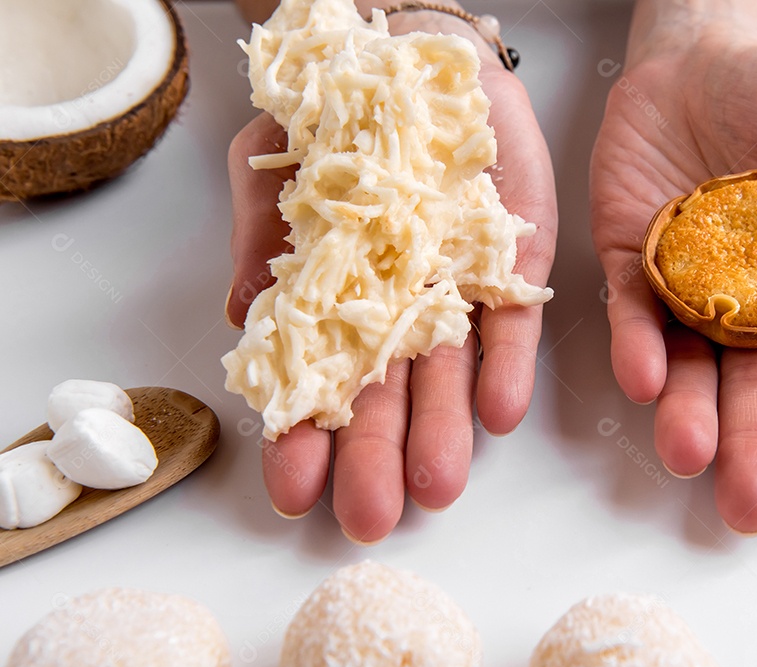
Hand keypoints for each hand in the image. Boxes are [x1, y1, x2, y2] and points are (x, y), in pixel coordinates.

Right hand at [226, 41, 555, 542]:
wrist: (416, 59)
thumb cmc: (337, 120)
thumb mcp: (272, 166)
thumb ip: (259, 236)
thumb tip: (242, 314)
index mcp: (335, 302)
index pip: (315, 384)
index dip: (303, 439)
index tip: (292, 492)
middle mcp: (398, 312)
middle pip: (387, 398)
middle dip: (376, 459)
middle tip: (368, 517)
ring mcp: (459, 293)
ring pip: (451, 375)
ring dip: (444, 431)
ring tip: (436, 487)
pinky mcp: (513, 264)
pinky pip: (512, 323)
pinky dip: (506, 368)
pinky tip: (498, 414)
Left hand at [590, 29, 756, 532]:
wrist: (699, 57)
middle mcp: (750, 303)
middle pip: (755, 386)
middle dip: (754, 444)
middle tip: (750, 503)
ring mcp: (688, 288)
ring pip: (690, 365)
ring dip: (689, 412)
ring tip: (690, 455)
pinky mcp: (632, 264)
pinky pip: (634, 312)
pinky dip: (636, 345)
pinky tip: (644, 377)